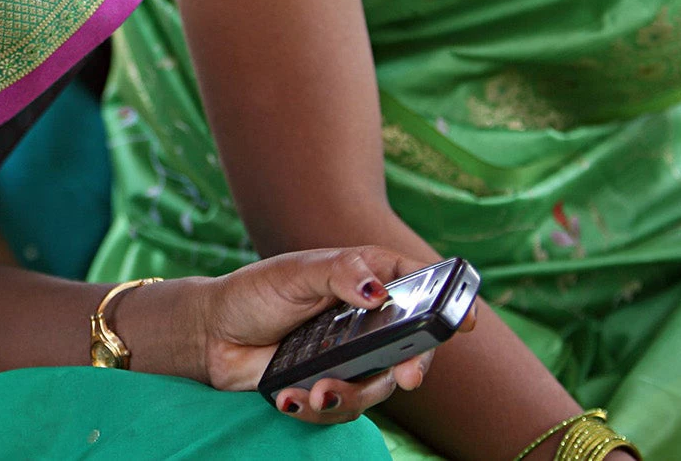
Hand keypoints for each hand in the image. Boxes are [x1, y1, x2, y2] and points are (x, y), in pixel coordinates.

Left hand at [198, 247, 476, 424]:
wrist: (212, 334)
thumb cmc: (255, 292)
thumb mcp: (294, 272)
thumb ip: (338, 273)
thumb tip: (376, 290)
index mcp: (365, 280)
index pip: (418, 286)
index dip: (449, 301)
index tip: (468, 321)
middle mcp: (367, 321)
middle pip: (413, 348)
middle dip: (414, 367)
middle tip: (408, 378)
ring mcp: (350, 356)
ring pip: (378, 387)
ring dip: (350, 395)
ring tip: (315, 390)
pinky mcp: (329, 384)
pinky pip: (341, 408)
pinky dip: (316, 407)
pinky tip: (289, 398)